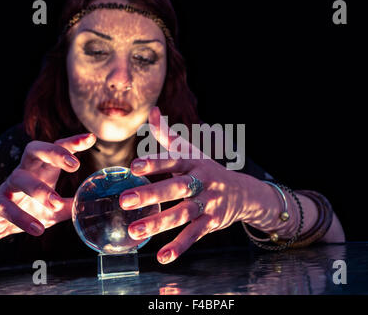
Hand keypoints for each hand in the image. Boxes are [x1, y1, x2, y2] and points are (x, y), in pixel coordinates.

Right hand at [0, 133, 95, 241]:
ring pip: (20, 178)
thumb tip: (94, 204)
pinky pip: (7, 207)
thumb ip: (72, 205)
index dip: (72, 142)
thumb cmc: (30, 209)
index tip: (91, 138)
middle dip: (55, 153)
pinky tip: (38, 228)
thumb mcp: (55, 209)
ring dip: (40, 190)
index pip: (56, 148)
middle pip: (35, 149)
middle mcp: (25, 172)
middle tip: (75, 164)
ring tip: (56, 202)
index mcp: (43, 169)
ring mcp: (9, 186)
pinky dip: (22, 218)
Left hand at [119, 107, 261, 263]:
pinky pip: (194, 235)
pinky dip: (179, 246)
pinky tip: (162, 257)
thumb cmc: (207, 169)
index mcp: (193, 163)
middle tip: (124, 201)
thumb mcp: (191, 151)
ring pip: (183, 214)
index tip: (133, 166)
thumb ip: (167, 135)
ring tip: (134, 232)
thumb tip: (151, 111)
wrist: (243, 192)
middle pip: (176, 188)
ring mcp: (207, 203)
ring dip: (159, 223)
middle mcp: (201, 182)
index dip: (154, 163)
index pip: (172, 161)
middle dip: (150, 194)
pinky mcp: (211, 222)